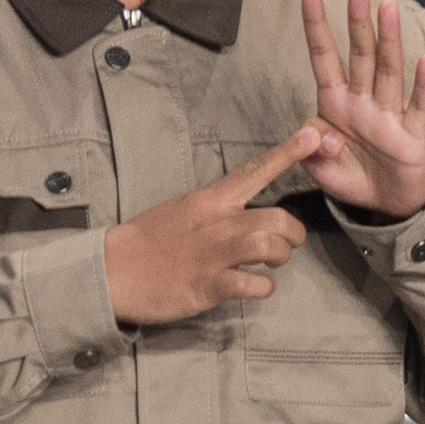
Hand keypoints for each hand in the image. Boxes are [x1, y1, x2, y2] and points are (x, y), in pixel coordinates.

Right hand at [101, 126, 323, 326]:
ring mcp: (212, 254)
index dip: (286, 154)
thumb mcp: (183, 209)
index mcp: (209, 200)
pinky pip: (252, 285)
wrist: (111, 269)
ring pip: (268, 246)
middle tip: (284, 246)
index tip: (313, 135)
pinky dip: (262, 288)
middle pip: (277, 218)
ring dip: (279, 258)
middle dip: (293, 235)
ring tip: (269, 265)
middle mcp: (215, 222)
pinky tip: (254, 287)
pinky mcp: (207, 284)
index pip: (253, 171)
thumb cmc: (150, 240)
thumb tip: (244, 208)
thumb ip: (217, 206)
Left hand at [298, 0, 424, 222]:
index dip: (316, 25)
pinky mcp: (411, 135)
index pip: (323, 58)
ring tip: (388, 8)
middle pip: (360, 54)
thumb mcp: (318, 170)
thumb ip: (310, 151)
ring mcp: (388, 115)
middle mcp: (362, 102)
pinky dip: (422, 84)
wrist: (386, 206)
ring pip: (388, 71)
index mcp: (334, 105)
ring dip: (388, 40)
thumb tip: (325, 135)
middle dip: (358, 20)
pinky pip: (417, 106)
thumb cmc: (351, 178)